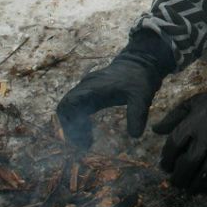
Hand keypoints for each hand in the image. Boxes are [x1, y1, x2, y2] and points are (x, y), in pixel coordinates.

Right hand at [56, 35, 172, 148]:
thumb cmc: (140, 79)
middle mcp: (86, 86)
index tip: (85, 138)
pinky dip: (78, 120)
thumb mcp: (142, 97)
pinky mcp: (90, 92)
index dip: (72, 122)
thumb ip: (137, 114)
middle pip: (65, 106)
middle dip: (70, 126)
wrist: (141, 62)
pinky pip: (76, 106)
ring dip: (73, 124)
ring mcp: (87, 88)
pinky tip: (89, 132)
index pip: (70, 102)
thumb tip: (135, 136)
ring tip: (86, 142)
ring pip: (68, 106)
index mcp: (94, 87)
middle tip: (84, 144)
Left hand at [153, 77, 206, 192]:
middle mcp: (206, 139)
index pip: (174, 145)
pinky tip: (206, 188)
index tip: (165, 165)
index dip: (166, 158)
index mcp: (194, 124)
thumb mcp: (194, 103)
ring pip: (204, 175)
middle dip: (178, 177)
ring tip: (188, 188)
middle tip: (175, 181)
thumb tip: (155, 130)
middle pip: (188, 164)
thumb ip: (174, 116)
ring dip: (194, 186)